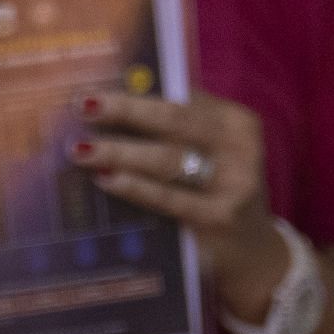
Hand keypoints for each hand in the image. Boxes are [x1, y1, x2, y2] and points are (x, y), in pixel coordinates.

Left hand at [73, 88, 287, 317]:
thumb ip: (178, 129)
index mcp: (237, 121)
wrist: (251, 248)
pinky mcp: (220, 217)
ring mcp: (234, 182)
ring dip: (121, 151)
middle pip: (176, 120)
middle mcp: (241, 146)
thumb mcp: (211, 153)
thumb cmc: (217, 189)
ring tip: (82, 149)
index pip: (184, 97)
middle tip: (85, 105)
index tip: (99, 85)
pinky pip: (170, 198)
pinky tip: (107, 180)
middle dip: (127, 110)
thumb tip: (116, 101)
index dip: (140, 90)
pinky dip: (136, 188)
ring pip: (168, 159)